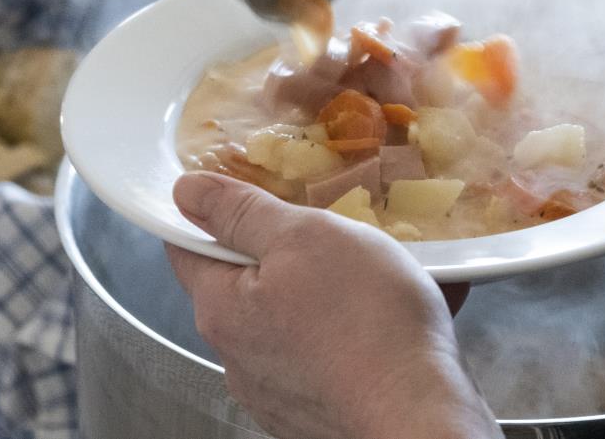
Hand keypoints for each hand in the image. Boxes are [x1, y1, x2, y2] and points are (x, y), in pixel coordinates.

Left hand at [166, 172, 500, 438]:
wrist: (418, 414)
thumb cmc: (367, 322)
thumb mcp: (304, 237)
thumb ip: (242, 212)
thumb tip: (188, 191)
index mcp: (222, 308)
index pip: (186, 248)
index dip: (210, 214)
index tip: (243, 195)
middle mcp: (237, 357)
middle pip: (243, 285)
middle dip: (282, 255)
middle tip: (330, 235)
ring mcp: (274, 391)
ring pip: (286, 321)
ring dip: (319, 295)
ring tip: (373, 281)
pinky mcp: (311, 412)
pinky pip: (319, 356)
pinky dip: (344, 334)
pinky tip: (384, 323)